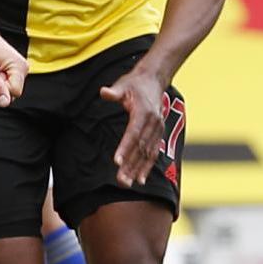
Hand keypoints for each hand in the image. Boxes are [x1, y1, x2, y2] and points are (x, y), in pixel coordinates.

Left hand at [0, 26, 26, 108]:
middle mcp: (23, 68)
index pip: (14, 92)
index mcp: (20, 68)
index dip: (1, 88)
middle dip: (0, 85)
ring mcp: (19, 68)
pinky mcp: (14, 68)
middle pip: (13, 90)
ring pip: (9, 86)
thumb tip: (4, 103)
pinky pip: (6, 81)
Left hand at [99, 65, 168, 187]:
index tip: (117, 161)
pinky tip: (140, 180)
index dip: (125, 148)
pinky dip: (147, 167)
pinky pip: (153, 153)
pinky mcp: (158, 134)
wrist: (154, 80)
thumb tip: (104, 92)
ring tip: (128, 183)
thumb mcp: (123, 85)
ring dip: (138, 170)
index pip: (133, 133)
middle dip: (131, 165)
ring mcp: (158, 129)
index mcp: (144, 112)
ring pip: (148, 153)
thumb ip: (114, 92)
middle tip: (121, 181)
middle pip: (141, 148)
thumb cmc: (134, 83)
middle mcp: (153, 123)